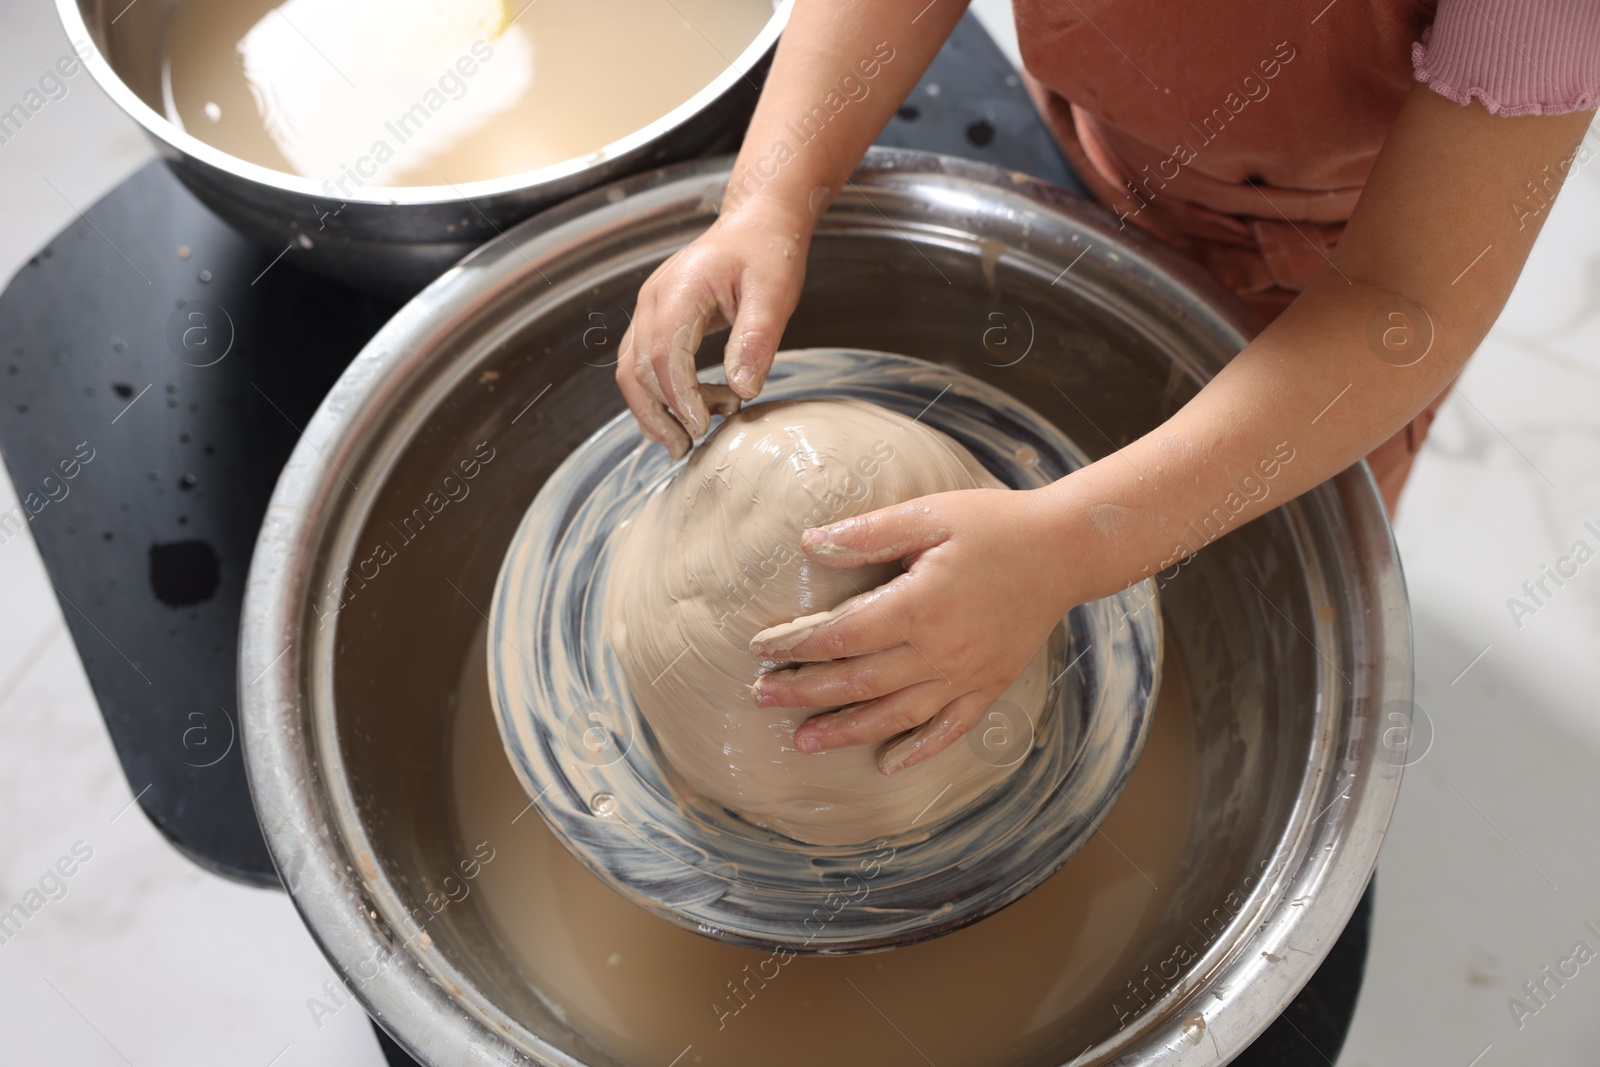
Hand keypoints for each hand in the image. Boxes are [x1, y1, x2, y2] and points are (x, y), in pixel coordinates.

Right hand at [615, 199, 810, 457]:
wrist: (757, 224)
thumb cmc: (768, 253)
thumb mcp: (775, 294)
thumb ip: (757, 340)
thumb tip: (743, 390)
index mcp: (681, 289)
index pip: (664, 354)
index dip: (679, 396)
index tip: (702, 427)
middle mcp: (653, 299)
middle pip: (636, 369)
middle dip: (660, 414)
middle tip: (690, 446)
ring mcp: (649, 309)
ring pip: (631, 370)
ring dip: (655, 409)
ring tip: (690, 436)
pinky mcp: (655, 319)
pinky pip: (642, 363)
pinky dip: (659, 394)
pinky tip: (689, 411)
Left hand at [746, 487, 1078, 774]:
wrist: (1066, 550)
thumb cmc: (995, 525)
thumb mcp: (929, 514)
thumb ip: (868, 533)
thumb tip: (811, 545)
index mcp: (917, 607)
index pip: (840, 636)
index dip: (797, 647)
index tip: (760, 650)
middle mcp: (938, 652)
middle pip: (857, 683)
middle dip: (805, 693)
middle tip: (762, 698)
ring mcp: (965, 676)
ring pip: (894, 716)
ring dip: (846, 731)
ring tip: (804, 741)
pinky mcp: (989, 686)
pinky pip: (948, 729)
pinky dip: (916, 750)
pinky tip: (887, 763)